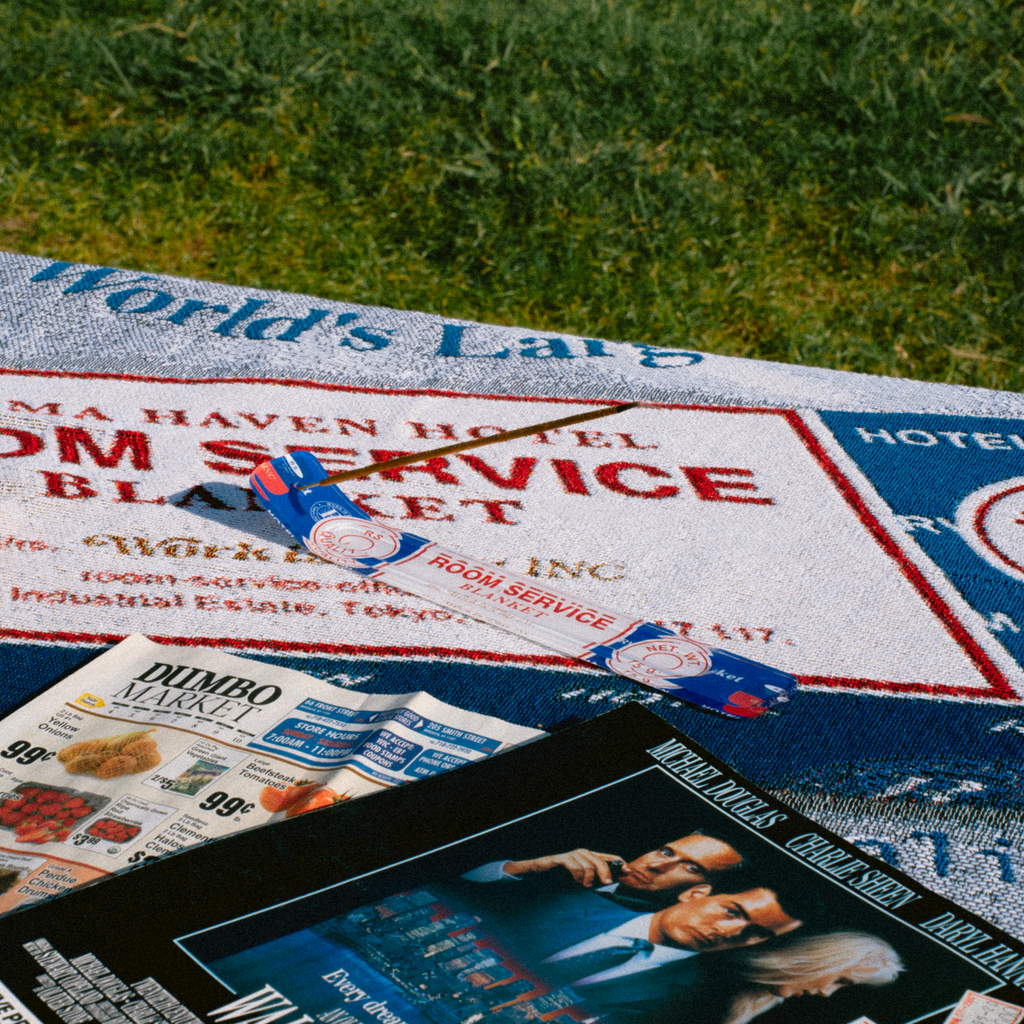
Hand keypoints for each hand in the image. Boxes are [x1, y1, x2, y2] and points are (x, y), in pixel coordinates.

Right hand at [504, 849, 624, 886]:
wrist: (537, 876)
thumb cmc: (560, 880)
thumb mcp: (581, 882)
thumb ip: (595, 881)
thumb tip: (612, 884)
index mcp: (589, 858)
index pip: (610, 858)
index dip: (619, 864)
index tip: (628, 871)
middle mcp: (582, 854)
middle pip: (601, 860)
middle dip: (606, 872)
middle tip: (607, 883)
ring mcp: (572, 855)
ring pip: (589, 865)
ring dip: (587, 879)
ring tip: (582, 886)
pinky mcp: (562, 859)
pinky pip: (575, 866)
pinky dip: (577, 876)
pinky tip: (573, 881)